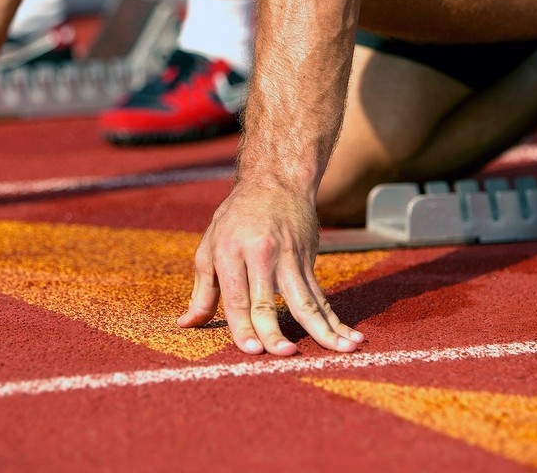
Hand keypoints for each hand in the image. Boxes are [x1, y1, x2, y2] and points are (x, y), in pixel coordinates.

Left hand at [178, 183, 363, 355]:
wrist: (276, 181)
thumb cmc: (236, 218)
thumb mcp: (210, 246)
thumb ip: (202, 290)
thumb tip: (186, 324)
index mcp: (230, 252)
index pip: (237, 297)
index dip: (243, 326)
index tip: (251, 350)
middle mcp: (260, 255)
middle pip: (268, 301)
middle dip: (276, 331)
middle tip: (283, 355)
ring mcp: (289, 258)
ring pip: (305, 300)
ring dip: (323, 329)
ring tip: (340, 350)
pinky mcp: (308, 260)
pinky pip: (321, 296)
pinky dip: (335, 319)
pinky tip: (350, 337)